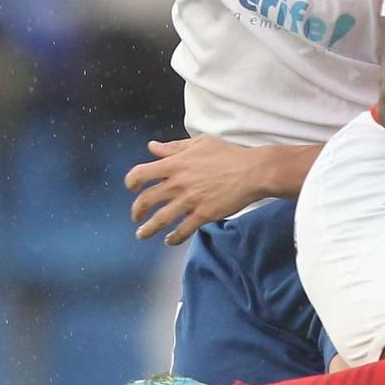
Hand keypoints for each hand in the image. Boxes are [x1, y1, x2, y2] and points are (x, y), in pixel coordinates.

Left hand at [125, 135, 268, 245]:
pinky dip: (173, 238)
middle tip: (136, 216)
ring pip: (160, 219)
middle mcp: (178, 184)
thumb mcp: (199, 143)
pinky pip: (183, 231)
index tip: (132, 188)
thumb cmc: (227, 154)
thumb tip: (152, 147)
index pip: (141, 174)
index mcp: (175, 164)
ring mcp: (190, 201)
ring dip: (148, 230)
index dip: (131, 182)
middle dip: (136, 211)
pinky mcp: (203, 215)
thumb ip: (174, 147)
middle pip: (146, 200)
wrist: (252, 172)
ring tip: (142, 235)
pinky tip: (170, 240)